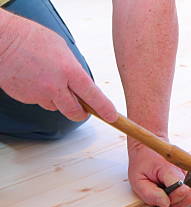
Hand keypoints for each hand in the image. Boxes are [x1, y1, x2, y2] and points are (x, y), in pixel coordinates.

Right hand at [0, 11, 116, 121]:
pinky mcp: (26, 98)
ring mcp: (39, 94)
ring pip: (57, 107)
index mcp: (69, 71)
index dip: (105, 109)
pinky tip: (35, 79)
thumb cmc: (29, 38)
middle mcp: (56, 86)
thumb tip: (81, 83)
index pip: (94, 97)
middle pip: (76, 112)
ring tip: (49, 80)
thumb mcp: (62, 48)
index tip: (112, 116)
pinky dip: (42, 95)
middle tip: (83, 108)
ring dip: (59, 100)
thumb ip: (73, 68)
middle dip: (81, 113)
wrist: (0, 40)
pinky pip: (41, 102)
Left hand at [128, 142, 190, 206]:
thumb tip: (165, 204)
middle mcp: (184, 170)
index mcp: (170, 169)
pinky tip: (178, 193)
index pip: (183, 190)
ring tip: (171, 195)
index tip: (163, 196)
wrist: (149, 148)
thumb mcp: (137, 180)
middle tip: (166, 197)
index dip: (173, 199)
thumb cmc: (143, 163)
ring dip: (185, 201)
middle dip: (179, 202)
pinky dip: (190, 197)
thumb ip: (149, 194)